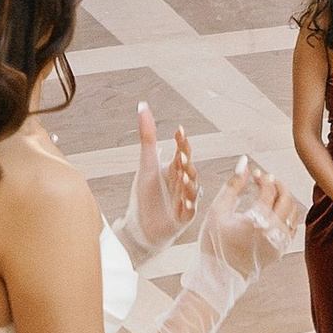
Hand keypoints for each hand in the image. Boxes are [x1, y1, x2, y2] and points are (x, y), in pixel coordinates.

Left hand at [127, 101, 196, 252]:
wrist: (141, 226)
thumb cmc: (145, 195)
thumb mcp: (146, 164)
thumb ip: (148, 136)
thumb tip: (142, 106)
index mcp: (176, 169)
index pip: (181, 152)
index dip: (181, 142)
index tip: (178, 131)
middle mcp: (184, 183)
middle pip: (188, 169)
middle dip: (186, 162)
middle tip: (182, 153)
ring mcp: (185, 200)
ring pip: (191, 189)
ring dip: (188, 182)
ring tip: (184, 174)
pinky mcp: (182, 218)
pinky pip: (188, 210)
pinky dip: (188, 205)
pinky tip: (186, 201)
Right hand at [200, 158, 301, 283]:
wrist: (219, 275)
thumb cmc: (214, 243)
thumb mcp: (217, 211)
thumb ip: (232, 185)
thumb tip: (244, 163)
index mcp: (257, 220)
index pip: (269, 189)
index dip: (263, 177)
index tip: (254, 174)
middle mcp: (272, 230)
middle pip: (286, 197)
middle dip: (277, 184)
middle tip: (267, 179)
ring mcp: (279, 242)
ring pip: (293, 212)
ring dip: (284, 198)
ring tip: (271, 194)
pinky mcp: (281, 250)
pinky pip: (292, 227)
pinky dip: (286, 215)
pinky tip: (274, 211)